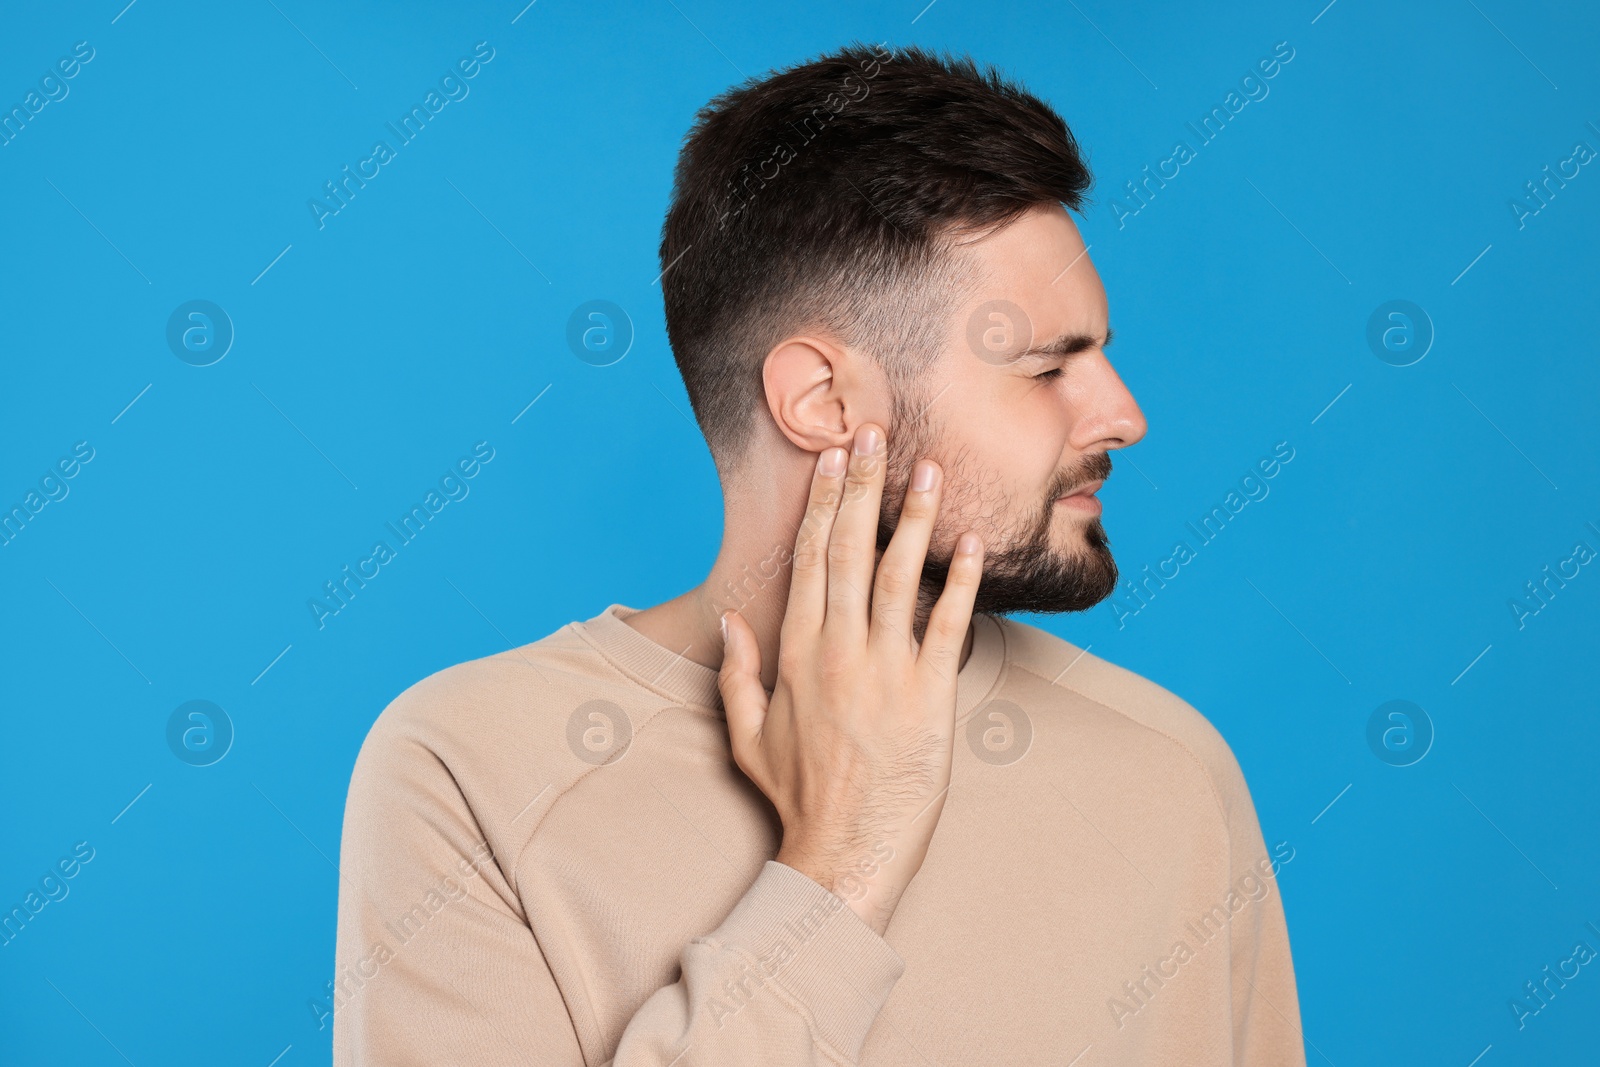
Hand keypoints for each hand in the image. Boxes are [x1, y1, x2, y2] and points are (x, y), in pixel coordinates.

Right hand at [717, 422, 984, 935]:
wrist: (841, 852)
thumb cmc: (796, 796)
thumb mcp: (745, 733)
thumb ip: (739, 671)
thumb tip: (732, 618)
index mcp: (794, 652)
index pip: (808, 559)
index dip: (822, 503)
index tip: (832, 458)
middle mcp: (837, 650)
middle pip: (849, 551)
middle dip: (862, 486)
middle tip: (874, 432)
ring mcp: (884, 671)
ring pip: (898, 577)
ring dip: (914, 518)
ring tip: (929, 469)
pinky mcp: (929, 697)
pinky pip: (947, 628)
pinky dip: (960, 583)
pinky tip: (973, 543)